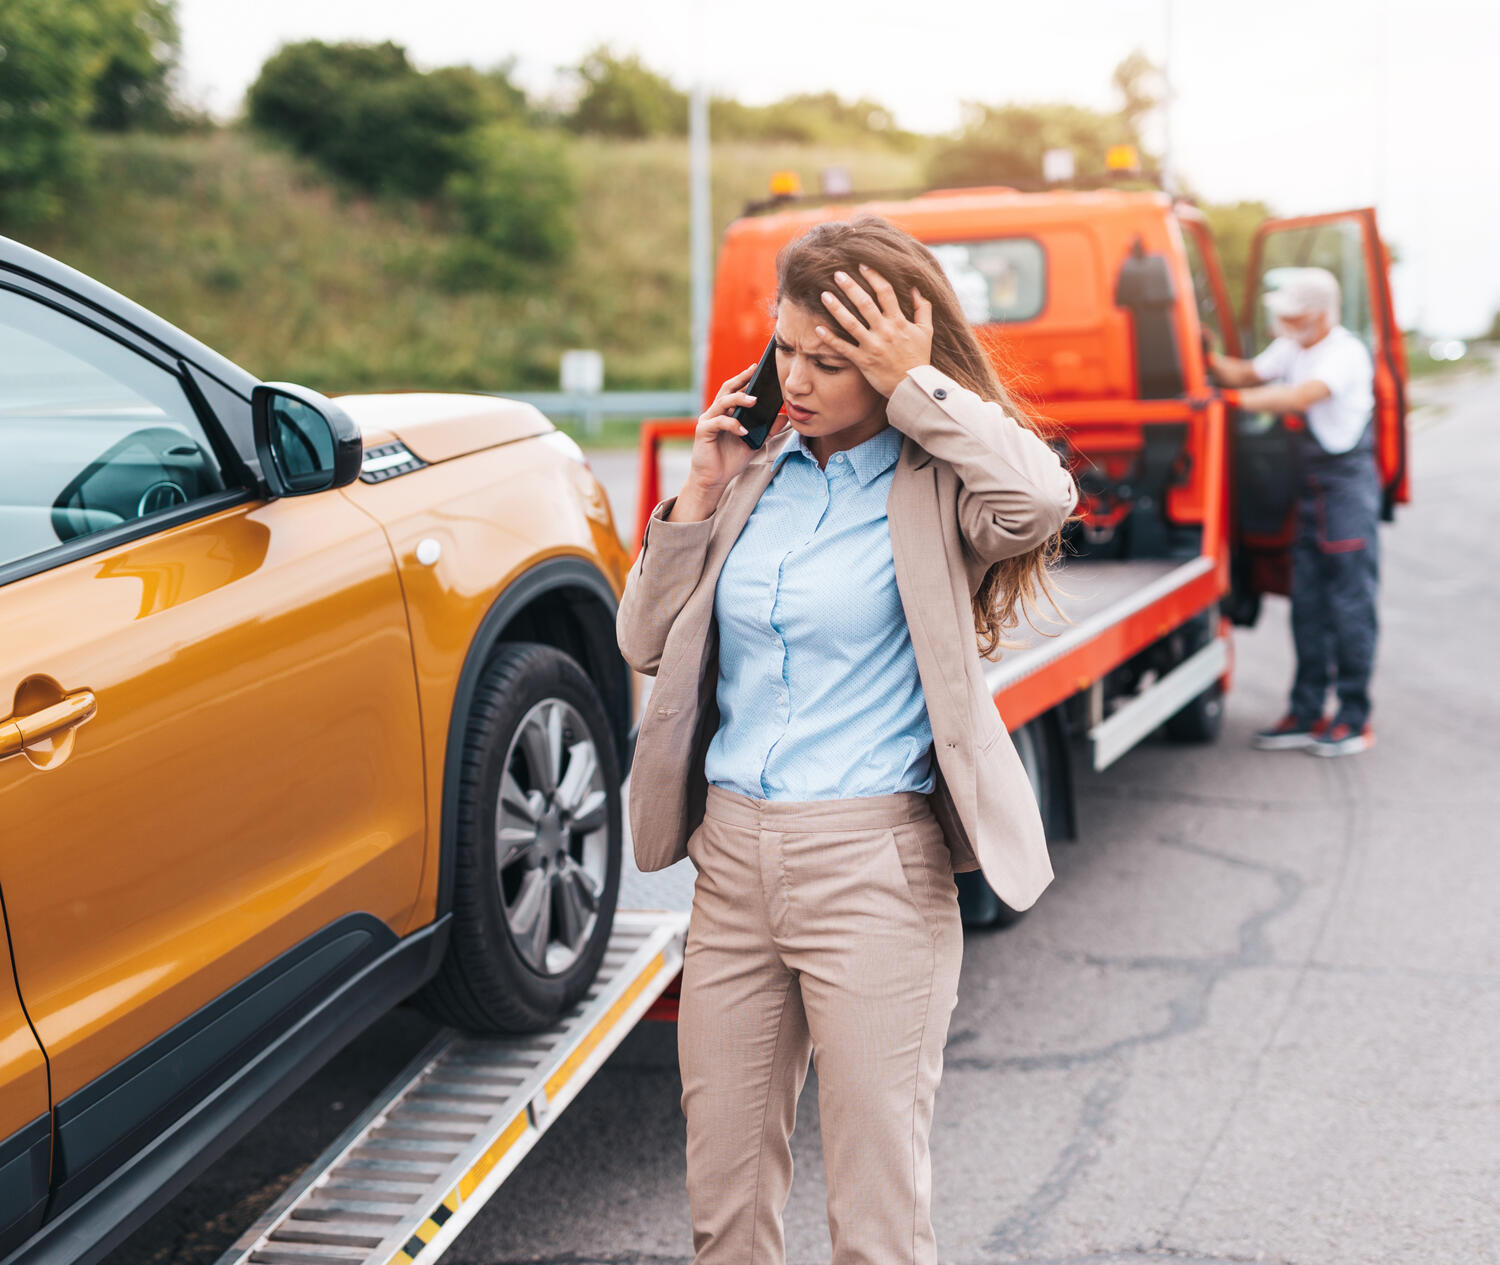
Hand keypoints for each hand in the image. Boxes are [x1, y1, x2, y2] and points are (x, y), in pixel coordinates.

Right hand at [670, 364, 788, 520]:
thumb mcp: (754, 442)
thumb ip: (767, 430)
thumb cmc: (730, 459)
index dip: (745, 378)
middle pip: (727, 389)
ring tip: (754, 400)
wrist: (714, 480)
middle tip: (754, 372)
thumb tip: (784, 417)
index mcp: (726, 412)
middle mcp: (715, 412)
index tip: (758, 368)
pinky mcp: (703, 432)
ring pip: (722, 402)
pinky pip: (718, 423)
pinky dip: (732, 425)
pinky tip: (744, 431)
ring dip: (738, 399)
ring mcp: (707, 420)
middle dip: (741, 379)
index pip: (735, 389)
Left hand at [814, 265, 933, 396]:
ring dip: (836, 308)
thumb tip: (917, 288)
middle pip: (864, 303)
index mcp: (899, 321)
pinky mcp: (863, 361)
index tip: (862, 265)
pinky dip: (830, 339)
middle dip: (850, 286)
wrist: (913, 386)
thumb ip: (923, 308)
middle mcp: (885, 331)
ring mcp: (872, 346)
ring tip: (824, 295)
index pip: (885, 292)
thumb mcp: (927, 331)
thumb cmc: (919, 358)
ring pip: (851, 323)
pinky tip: (818, 328)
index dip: (873, 276)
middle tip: (837, 273)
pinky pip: (843, 348)